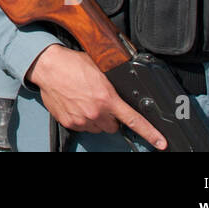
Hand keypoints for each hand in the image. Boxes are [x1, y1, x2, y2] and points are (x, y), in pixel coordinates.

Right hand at [26, 44, 166, 149]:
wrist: (48, 66)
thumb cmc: (71, 64)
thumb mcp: (99, 69)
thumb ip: (113, 84)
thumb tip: (122, 91)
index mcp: (107, 98)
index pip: (134, 120)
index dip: (150, 134)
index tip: (160, 143)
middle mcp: (95, 112)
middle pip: (113, 126)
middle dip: (111, 117)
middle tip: (102, 103)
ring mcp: (82, 119)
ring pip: (98, 128)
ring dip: (96, 118)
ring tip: (85, 101)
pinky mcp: (69, 122)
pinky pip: (82, 127)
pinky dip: (82, 119)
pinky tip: (76, 104)